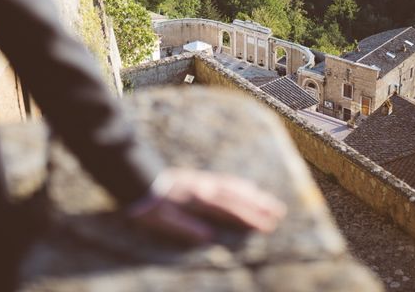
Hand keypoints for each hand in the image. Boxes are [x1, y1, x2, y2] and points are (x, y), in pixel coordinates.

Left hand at [127, 168, 286, 244]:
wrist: (136, 177)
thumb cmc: (147, 204)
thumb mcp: (162, 219)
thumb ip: (185, 227)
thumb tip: (209, 237)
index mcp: (198, 200)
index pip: (230, 210)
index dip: (249, 218)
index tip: (268, 225)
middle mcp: (204, 188)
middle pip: (236, 196)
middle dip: (258, 205)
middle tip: (279, 212)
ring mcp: (202, 181)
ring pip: (233, 186)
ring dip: (252, 194)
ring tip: (269, 200)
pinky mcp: (198, 178)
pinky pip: (224, 180)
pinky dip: (238, 184)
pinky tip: (245, 187)